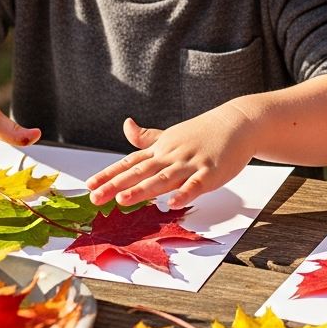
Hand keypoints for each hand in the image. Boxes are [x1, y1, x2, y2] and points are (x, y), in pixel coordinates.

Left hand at [85, 106, 257, 209]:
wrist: (237, 123)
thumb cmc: (204, 132)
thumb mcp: (171, 134)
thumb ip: (147, 137)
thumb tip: (125, 125)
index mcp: (161, 149)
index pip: (130, 163)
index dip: (109, 174)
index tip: (89, 186)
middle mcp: (171, 156)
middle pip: (140, 172)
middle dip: (116, 185)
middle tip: (95, 198)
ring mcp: (190, 164)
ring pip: (163, 179)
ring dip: (142, 190)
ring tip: (123, 201)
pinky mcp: (210, 172)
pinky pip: (195, 185)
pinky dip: (183, 194)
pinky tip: (170, 204)